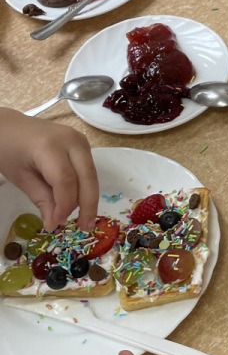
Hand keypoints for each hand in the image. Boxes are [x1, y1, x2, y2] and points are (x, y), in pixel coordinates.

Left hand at [0, 109, 97, 229]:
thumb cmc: (8, 150)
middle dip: (88, 205)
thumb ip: (41, 199)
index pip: (66, 181)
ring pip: (91, 175)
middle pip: (87, 178)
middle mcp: (72, 140)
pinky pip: (88, 169)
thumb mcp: (20, 177)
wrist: (8, 126)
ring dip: (87, 197)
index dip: (65, 206)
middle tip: (85, 227)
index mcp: (50, 146)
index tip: (56, 224)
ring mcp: (80, 140)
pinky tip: (78, 202)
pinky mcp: (83, 144)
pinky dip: (84, 187)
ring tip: (82, 219)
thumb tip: (55, 222)